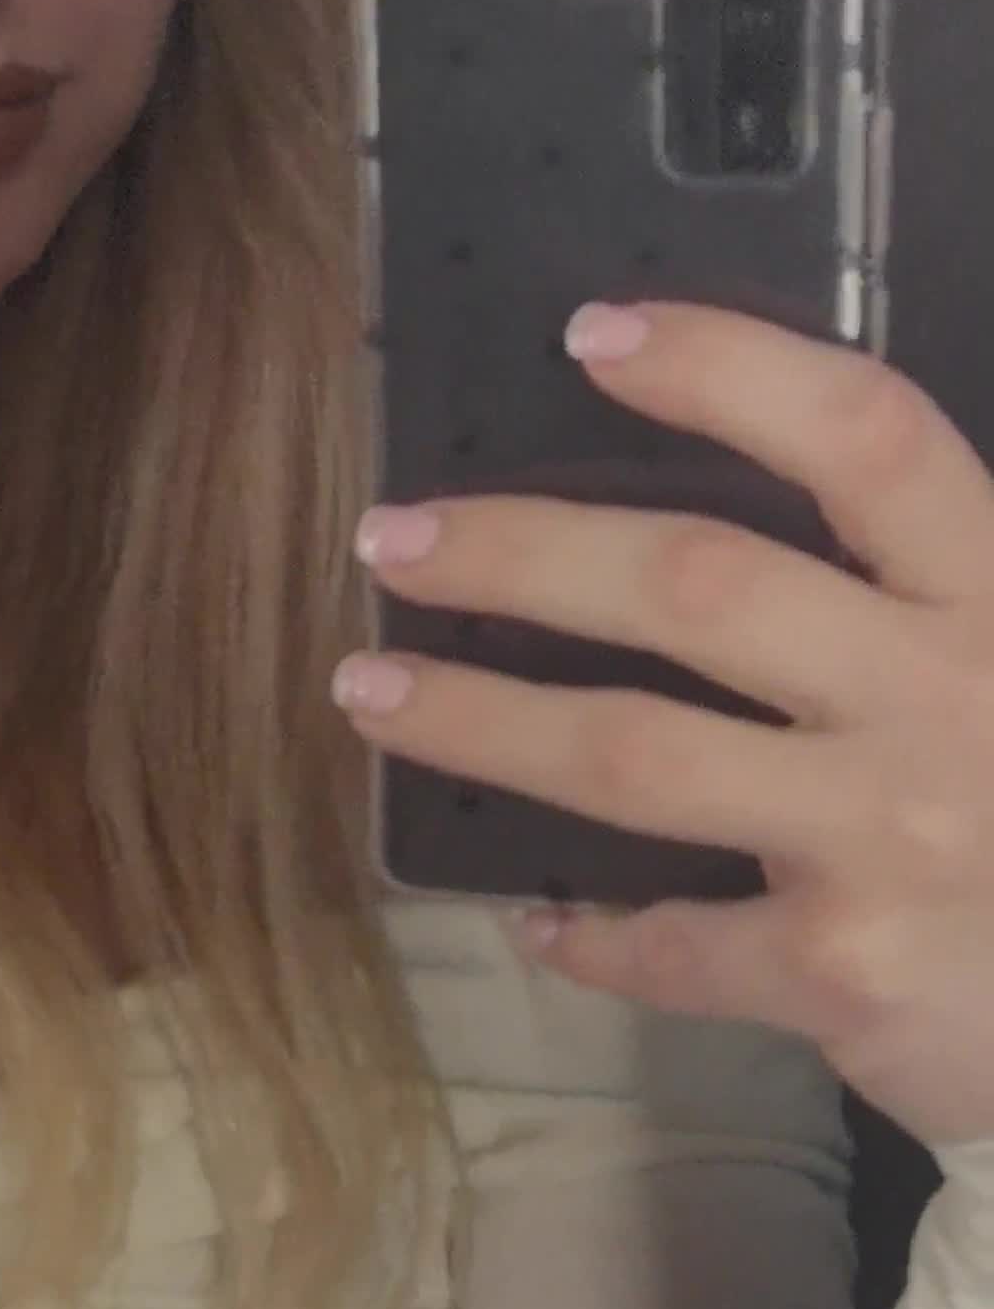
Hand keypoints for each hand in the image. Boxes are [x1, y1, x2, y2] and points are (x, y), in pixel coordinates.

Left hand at [331, 298, 993, 1149]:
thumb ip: (915, 594)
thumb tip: (715, 539)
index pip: (864, 436)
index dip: (728, 369)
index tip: (594, 336)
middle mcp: (944, 698)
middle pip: (700, 584)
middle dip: (524, 551)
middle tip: (394, 537)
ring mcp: (889, 838)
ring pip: (636, 753)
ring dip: (481, 719)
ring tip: (372, 692)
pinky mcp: (846, 972)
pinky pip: (673, 944)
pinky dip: (590, 934)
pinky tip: (538, 917)